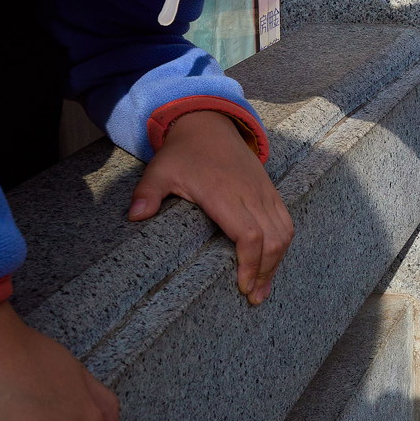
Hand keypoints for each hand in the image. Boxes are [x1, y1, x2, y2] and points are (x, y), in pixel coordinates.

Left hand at [129, 110, 291, 304]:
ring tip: (264, 286)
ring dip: (278, 261)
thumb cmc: (184, 152)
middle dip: (266, 272)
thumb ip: (148, 193)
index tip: (242, 286)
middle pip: (273, 240)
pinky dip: (283, 244)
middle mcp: (250, 195)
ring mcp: (264, 193)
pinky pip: (286, 221)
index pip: (250, 235)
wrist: (210, 123)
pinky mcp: (270, 191)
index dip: (250, 264)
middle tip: (253, 297)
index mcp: (225, 194)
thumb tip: (134, 216)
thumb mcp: (160, 169)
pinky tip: (273, 262)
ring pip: (284, 232)